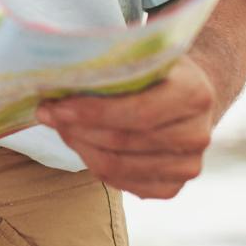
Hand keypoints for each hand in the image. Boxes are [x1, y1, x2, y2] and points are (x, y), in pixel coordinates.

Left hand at [34, 58, 217, 198]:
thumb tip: (56, 81)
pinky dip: (94, 163)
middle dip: (77, 129)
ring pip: (116, 167)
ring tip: (61, 127)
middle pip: (121, 142)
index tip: (54, 105)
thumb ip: (109, 68)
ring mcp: (188, 166)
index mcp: (195, 94)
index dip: (92, 112)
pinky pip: (121, 184)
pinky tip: (82, 144)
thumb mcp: (141, 57)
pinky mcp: (173, 188)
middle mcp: (198, 135)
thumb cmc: (156, 72)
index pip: (137, 112)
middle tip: (47, 114)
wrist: (188, 98)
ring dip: (80, 146)